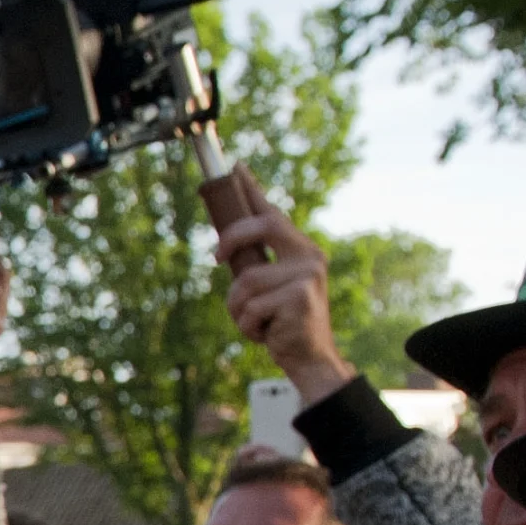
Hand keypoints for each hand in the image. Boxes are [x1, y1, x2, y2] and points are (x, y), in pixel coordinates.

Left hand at [213, 182, 344, 393]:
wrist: (308, 358)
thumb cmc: (283, 322)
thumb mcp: (269, 288)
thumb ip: (256, 265)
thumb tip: (226, 247)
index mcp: (299, 249)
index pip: (273, 212)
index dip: (252, 189)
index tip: (235, 166)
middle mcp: (309, 255)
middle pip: (263, 226)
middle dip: (232, 239)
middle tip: (216, 258)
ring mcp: (307, 275)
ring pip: (246, 280)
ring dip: (237, 308)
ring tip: (255, 320)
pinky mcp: (300, 297)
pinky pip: (251, 307)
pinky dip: (248, 326)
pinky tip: (266, 333)